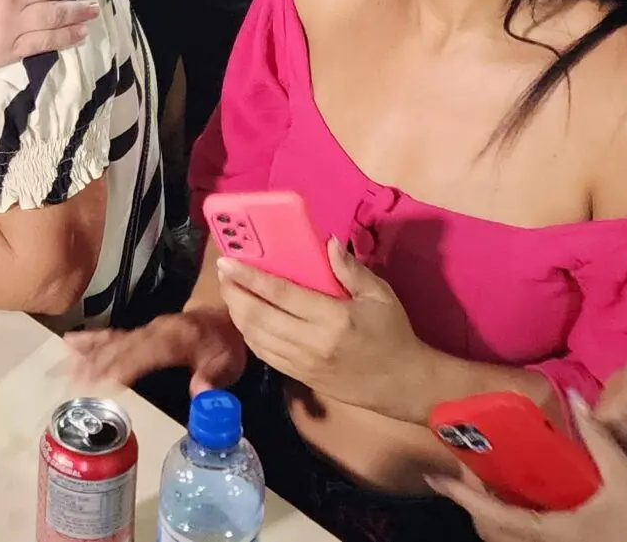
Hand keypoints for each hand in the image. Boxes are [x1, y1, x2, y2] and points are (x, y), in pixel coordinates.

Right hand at [67, 308, 249, 395]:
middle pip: (124, 346)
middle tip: (75, 378)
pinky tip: (73, 342)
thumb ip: (212, 378)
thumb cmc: (224, 343)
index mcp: (178, 338)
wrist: (224, 318)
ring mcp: (148, 330)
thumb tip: (198, 394)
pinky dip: (93, 338)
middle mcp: (157, 331)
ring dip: (90, 353)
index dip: (127, 364)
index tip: (105, 378)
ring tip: (68, 365)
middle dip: (99, 362)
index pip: (148, 353)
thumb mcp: (227, 363)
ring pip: (115, 340)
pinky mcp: (142, 332)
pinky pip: (115, 334)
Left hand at [217, 239, 429, 419]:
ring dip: (237, 314)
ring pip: (256, 337)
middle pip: (259, 316)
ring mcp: (303, 363)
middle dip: (234, 293)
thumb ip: (351, 269)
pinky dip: (249, 335)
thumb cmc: (392, 334)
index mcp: (332, 318)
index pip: (281, 293)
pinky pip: (265, 354)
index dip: (250, 277)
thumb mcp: (380, 296)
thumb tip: (326, 243)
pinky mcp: (300, 377)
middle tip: (224, 274)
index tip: (229, 262)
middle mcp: (312, 342)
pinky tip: (245, 319)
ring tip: (230, 292)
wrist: (402, 384)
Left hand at [429, 393, 626, 541]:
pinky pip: (538, 537)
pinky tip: (538, 497)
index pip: (492, 516)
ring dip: (500, 512)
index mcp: (553, 533)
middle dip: (478, 504)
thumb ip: (599, 440)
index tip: (436, 476)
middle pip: (497, 531)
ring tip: (497, 481)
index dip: (462, 496)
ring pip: (516, 537)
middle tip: (470, 471)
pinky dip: (526, 517)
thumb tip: (574, 397)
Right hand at [591, 361, 626, 470]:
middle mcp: (620, 378)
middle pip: (600, 420)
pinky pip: (613, 421)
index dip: (616, 446)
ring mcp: (621, 386)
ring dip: (617, 445)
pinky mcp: (626, 397)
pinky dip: (623, 439)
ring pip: (604, 423)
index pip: (607, 418)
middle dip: (614, 447)